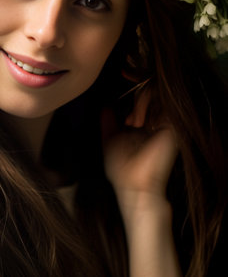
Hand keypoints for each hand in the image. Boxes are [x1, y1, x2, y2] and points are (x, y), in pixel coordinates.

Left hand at [102, 89, 178, 216]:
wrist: (133, 185)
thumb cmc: (120, 168)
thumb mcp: (109, 139)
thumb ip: (108, 121)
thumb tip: (106, 104)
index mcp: (144, 124)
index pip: (141, 97)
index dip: (131, 93)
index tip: (120, 103)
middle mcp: (156, 120)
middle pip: (149, 92)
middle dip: (134, 98)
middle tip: (127, 120)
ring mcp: (164, 121)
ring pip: (154, 92)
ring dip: (138, 102)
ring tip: (131, 122)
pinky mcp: (170, 124)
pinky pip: (158, 99)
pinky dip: (142, 104)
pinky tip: (136, 122)